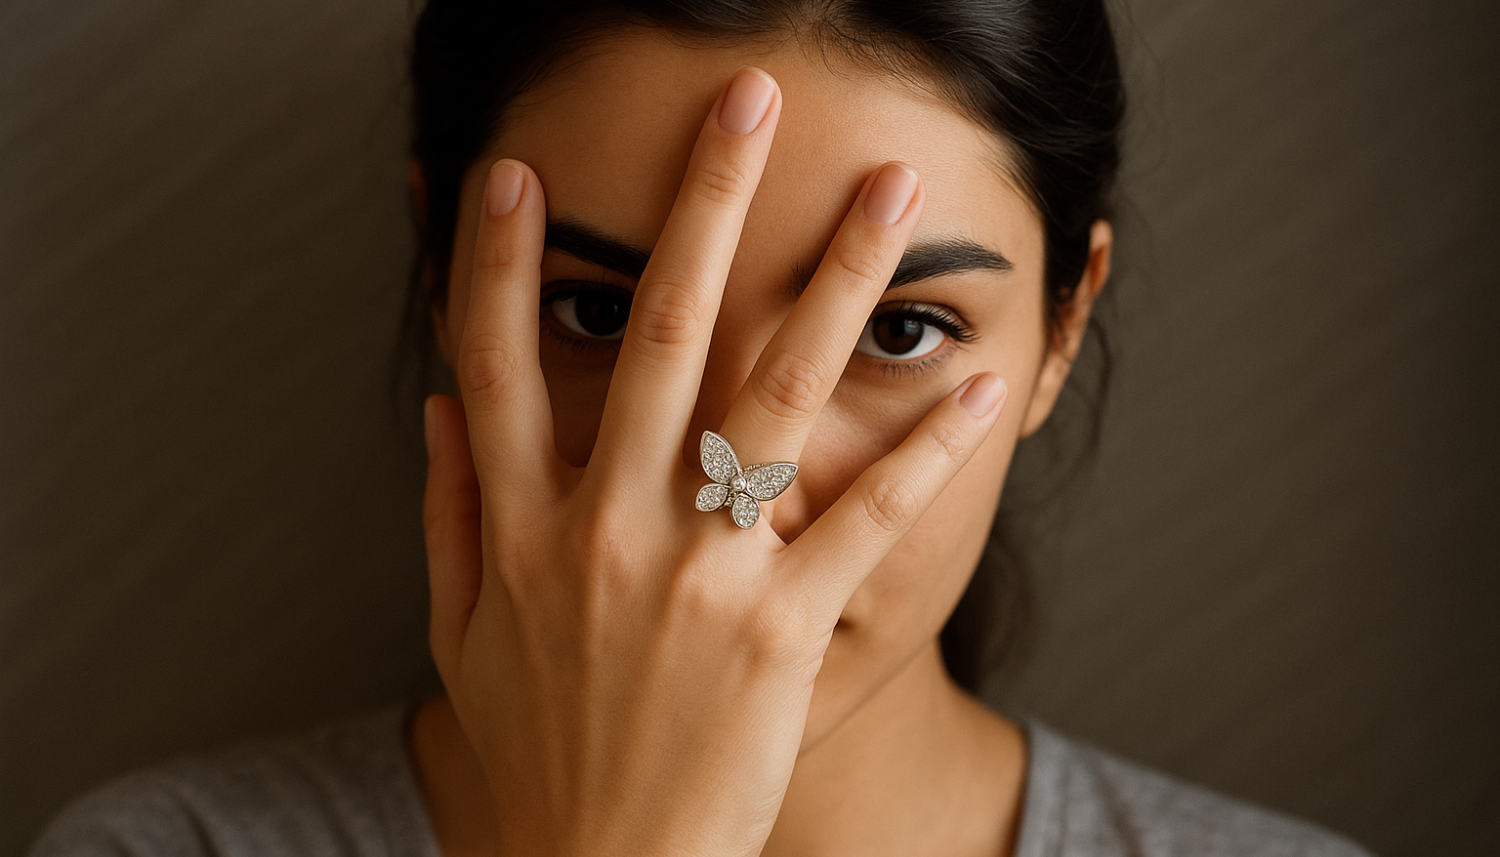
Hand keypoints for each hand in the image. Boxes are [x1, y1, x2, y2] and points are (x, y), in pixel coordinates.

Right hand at [422, 67, 1007, 856]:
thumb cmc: (534, 752)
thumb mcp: (460, 636)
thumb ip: (449, 513)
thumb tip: (442, 409)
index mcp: (518, 525)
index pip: (492, 358)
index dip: (498, 257)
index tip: (512, 173)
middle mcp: (604, 527)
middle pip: (657, 331)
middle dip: (703, 203)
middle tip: (746, 106)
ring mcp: (696, 574)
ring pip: (772, 395)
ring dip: (834, 280)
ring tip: (889, 196)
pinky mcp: (778, 629)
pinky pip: (860, 519)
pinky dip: (923, 451)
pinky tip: (971, 381)